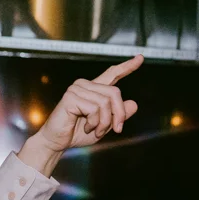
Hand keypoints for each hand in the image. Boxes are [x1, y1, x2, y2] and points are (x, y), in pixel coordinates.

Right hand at [23, 56, 142, 167]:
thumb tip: (133, 104)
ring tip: (95, 130)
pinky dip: (95, 122)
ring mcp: (77, 89)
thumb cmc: (77, 133)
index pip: (112, 74)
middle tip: (116, 130)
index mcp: (94, 89)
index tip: (140, 58)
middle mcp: (85, 85)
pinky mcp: (71, 96)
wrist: (58, 142)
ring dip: (105, 122)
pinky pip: (94, 108)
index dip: (127, 67)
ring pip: (106, 102)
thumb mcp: (104, 125)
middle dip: (119, 114)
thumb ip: (117, 114)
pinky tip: (86, 126)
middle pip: (115, 93)